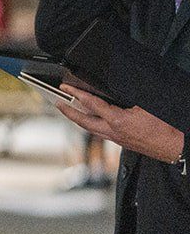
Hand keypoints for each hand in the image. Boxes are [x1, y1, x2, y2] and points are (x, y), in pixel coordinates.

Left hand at [55, 84, 183, 162]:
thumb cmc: (166, 127)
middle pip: (83, 121)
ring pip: (91, 129)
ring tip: (70, 111)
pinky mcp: (122, 143)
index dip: (76, 93)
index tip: (65, 87)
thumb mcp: (146, 105)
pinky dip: (92, 125)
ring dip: (79, 120)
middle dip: (68, 111)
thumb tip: (115, 89)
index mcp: (117, 120)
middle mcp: (113, 132)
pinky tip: (92, 122)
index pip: (91, 104)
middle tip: (58, 103)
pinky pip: (101, 133)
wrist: (176, 147)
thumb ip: (127, 97)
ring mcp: (117, 139)